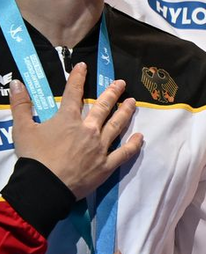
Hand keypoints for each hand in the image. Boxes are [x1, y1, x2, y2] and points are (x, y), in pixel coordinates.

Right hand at [11, 66, 141, 198]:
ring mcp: (100, 147)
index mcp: (68, 120)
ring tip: (133, 102)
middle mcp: (89, 130)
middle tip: (121, 83)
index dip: (78, 78)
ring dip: (126, 112)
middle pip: (103, 107)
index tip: (83, 67)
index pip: (73, 94)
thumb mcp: (22, 129)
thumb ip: (20, 105)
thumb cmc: (34, 157)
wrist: (44, 186)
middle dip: (112, 93)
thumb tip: (16, 83)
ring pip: (117, 125)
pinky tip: (140, 137)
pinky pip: (124, 153)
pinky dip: (133, 144)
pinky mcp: (106, 164)